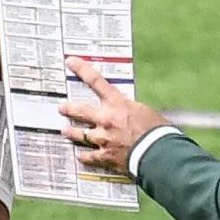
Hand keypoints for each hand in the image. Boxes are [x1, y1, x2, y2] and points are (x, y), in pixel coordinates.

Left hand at [57, 56, 169, 175]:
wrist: (156, 152)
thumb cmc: (156, 130)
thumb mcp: (145, 110)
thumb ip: (132, 109)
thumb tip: (131, 110)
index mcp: (117, 104)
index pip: (96, 81)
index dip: (81, 69)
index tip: (71, 62)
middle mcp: (106, 119)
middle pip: (80, 110)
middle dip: (69, 108)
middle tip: (63, 107)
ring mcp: (103, 138)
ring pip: (80, 134)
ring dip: (71, 132)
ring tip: (65, 131)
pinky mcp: (105, 156)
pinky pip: (89, 157)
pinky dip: (84, 157)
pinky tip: (79, 156)